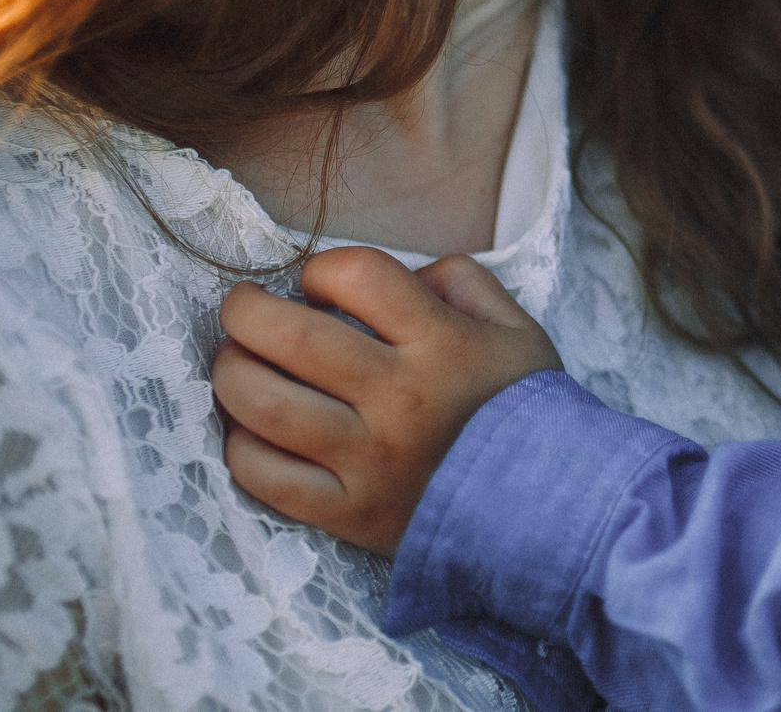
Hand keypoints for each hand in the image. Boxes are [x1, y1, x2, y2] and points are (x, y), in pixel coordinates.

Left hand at [214, 246, 562, 553]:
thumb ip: (461, 281)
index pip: (357, 276)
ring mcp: (370, 460)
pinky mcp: (349, 513)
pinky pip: (266, 477)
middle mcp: (400, 398)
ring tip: (235, 363)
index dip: (322, 268)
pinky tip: (250, 429)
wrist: (550, 510)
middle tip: (242, 308)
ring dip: (230, 374)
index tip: (317, 283)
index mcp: (442, 343)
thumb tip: (401, 275)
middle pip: (291, 337)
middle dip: (246, 311)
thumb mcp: (515, 328)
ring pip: (264, 406)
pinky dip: (241, 446)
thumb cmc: (524, 410)